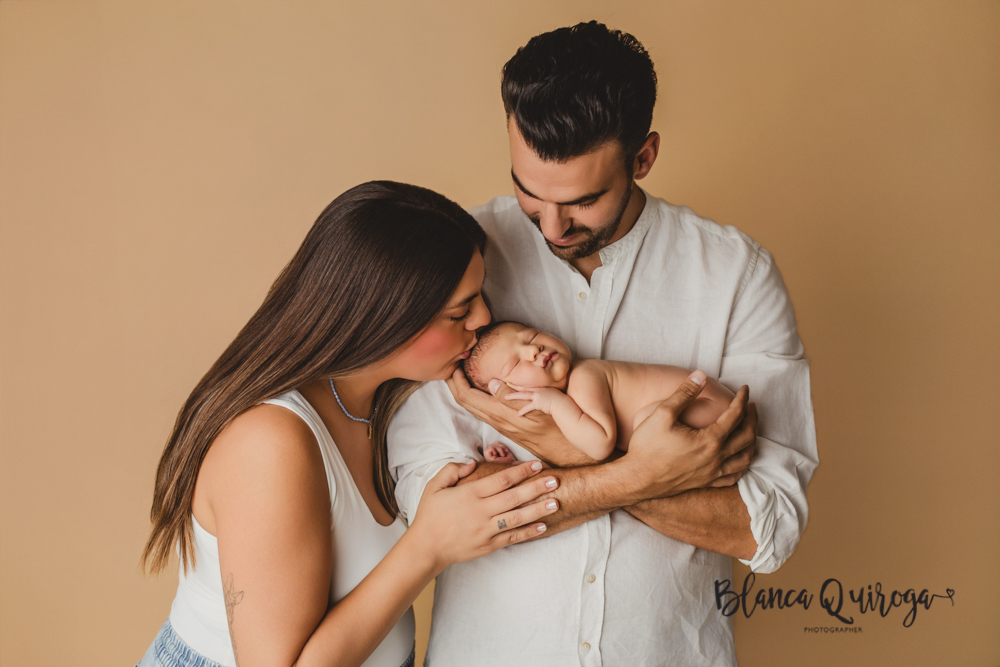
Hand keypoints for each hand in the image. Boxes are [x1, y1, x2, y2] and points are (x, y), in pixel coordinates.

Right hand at [409, 460, 560, 571]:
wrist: (426, 548)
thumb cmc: (430, 515)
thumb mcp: (434, 486)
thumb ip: (452, 470)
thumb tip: (473, 464)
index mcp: (470, 494)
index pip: (501, 480)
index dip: (521, 471)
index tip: (537, 464)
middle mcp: (481, 511)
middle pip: (514, 497)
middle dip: (536, 488)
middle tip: (555, 481)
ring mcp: (486, 530)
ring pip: (517, 518)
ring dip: (538, 510)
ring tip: (555, 502)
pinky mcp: (488, 545)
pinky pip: (512, 537)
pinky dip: (528, 532)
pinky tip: (543, 526)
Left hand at [446, 368, 589, 466]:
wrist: (570, 455)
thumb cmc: (559, 430)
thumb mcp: (537, 411)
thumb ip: (513, 397)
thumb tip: (492, 382)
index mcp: (500, 415)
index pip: (467, 397)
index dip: (456, 381)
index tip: (452, 364)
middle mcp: (498, 421)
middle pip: (466, 402)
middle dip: (455, 383)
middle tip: (451, 364)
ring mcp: (504, 425)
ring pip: (476, 406)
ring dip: (466, 389)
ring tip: (462, 373)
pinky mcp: (511, 426)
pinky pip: (486, 409)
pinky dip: (478, 396)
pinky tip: (483, 388)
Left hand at [503, 384, 561, 416]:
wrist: (563, 403)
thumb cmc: (559, 400)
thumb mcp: (551, 393)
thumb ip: (544, 393)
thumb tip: (542, 396)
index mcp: (539, 388)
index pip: (526, 385)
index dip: (518, 384)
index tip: (511, 382)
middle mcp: (537, 390)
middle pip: (522, 388)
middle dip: (513, 386)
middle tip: (505, 384)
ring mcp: (538, 396)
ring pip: (522, 395)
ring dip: (513, 395)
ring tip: (506, 397)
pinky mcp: (539, 403)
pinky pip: (528, 407)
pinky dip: (522, 411)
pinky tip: (517, 414)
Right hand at [622, 370, 756, 498]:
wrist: (637, 479)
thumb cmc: (647, 446)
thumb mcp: (662, 413)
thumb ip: (684, 393)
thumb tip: (701, 375)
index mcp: (709, 440)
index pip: (735, 416)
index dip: (742, 400)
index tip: (745, 389)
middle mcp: (716, 458)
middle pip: (746, 437)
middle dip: (752, 418)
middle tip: (751, 406)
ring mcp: (712, 473)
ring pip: (744, 458)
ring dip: (752, 442)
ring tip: (750, 430)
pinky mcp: (705, 483)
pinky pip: (733, 477)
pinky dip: (742, 466)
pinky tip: (739, 459)